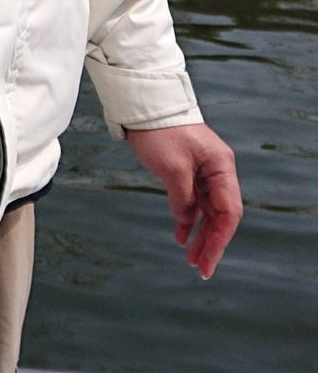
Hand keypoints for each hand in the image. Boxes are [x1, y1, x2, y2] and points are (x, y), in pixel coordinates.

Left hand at [125, 122, 242, 278]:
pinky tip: (181, 236)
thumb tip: (186, 218)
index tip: (207, 262)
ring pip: (207, 210)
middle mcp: (217, 170)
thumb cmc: (161, 130)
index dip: (219, 241)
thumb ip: (183, 198)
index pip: (228, 212)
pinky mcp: (188, 170)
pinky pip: (193, 201)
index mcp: (221, 167)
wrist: (144, 105)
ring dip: (200, 234)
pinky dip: (188, 219)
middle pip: (221, 215)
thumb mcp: (172, 168)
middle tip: (199, 267)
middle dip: (211, 242)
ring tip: (190, 257)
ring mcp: (204, 171)